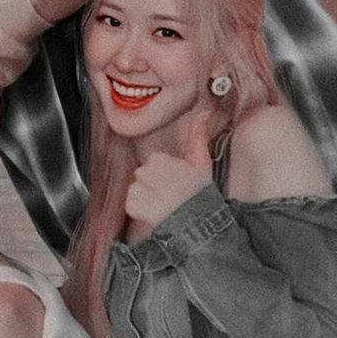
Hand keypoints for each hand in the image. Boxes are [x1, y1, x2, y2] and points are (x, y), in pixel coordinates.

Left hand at [125, 108, 214, 230]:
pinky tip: (156, 214)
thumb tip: (205, 113)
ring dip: (147, 198)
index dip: (166, 174)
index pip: (155, 162)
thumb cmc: (200, 194)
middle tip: (172, 195)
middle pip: (143, 175)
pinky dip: (141, 210)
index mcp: (159, 159)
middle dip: (155, 185)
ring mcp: (138, 190)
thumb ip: (198, 135)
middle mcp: (146, 172)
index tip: (177, 182)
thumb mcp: (202, 163)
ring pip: (137, 189)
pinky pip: (131, 205)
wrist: (199, 225)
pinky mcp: (132, 206)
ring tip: (165, 205)